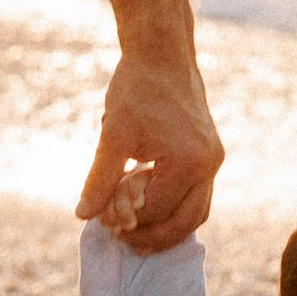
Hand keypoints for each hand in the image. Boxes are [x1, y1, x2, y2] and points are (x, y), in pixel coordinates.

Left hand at [76, 43, 221, 251]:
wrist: (163, 53)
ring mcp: (213, 160)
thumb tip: (83, 214)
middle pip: (185, 222)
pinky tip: (151, 210)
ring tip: (138, 236)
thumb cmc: (136, 89)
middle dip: (153, 237)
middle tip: (124, 242)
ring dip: (168, 227)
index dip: (126, 221)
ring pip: (197, 212)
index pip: (155, 210)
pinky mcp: (210, 154)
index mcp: (187, 162)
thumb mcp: (113, 135)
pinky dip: (176, 208)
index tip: (101, 221)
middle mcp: (208, 165)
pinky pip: (198, 194)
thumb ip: (100, 179)